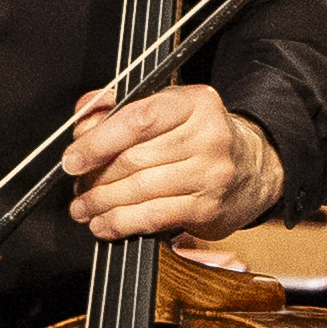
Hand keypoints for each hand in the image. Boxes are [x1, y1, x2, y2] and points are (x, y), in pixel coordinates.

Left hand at [61, 82, 287, 243]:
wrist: (254, 168)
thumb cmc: (200, 137)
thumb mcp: (168, 108)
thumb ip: (121, 108)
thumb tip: (84, 115)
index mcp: (193, 102)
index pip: (138, 119)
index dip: (97, 142)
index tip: (73, 159)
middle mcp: (207, 135)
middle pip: (134, 159)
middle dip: (96, 178)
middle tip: (77, 187)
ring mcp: (210, 173)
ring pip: (141, 191)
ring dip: (102, 203)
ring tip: (83, 207)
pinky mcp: (207, 207)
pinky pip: (154, 217)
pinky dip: (122, 223)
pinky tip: (104, 225)